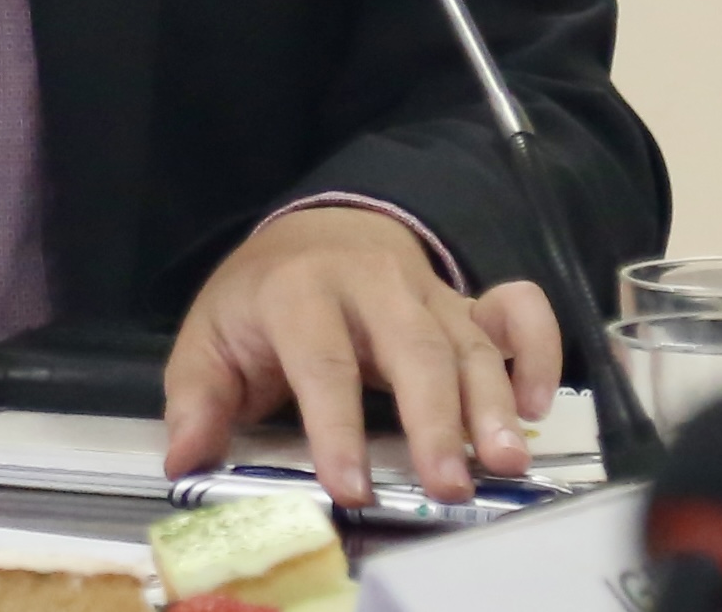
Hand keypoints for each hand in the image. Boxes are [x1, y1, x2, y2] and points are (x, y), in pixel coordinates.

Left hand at [160, 205, 561, 505]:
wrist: (315, 232)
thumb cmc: (261, 299)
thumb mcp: (211, 337)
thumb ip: (198, 397)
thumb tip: (185, 458)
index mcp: (300, 291)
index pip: (322, 360)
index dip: (336, 426)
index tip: (351, 489)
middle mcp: (372, 284)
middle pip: (411, 347)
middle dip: (434, 419)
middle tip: (450, 484)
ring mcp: (427, 290)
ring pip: (468, 341)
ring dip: (492, 402)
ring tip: (506, 461)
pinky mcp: (465, 301)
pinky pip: (516, 312)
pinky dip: (536, 352)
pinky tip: (536, 404)